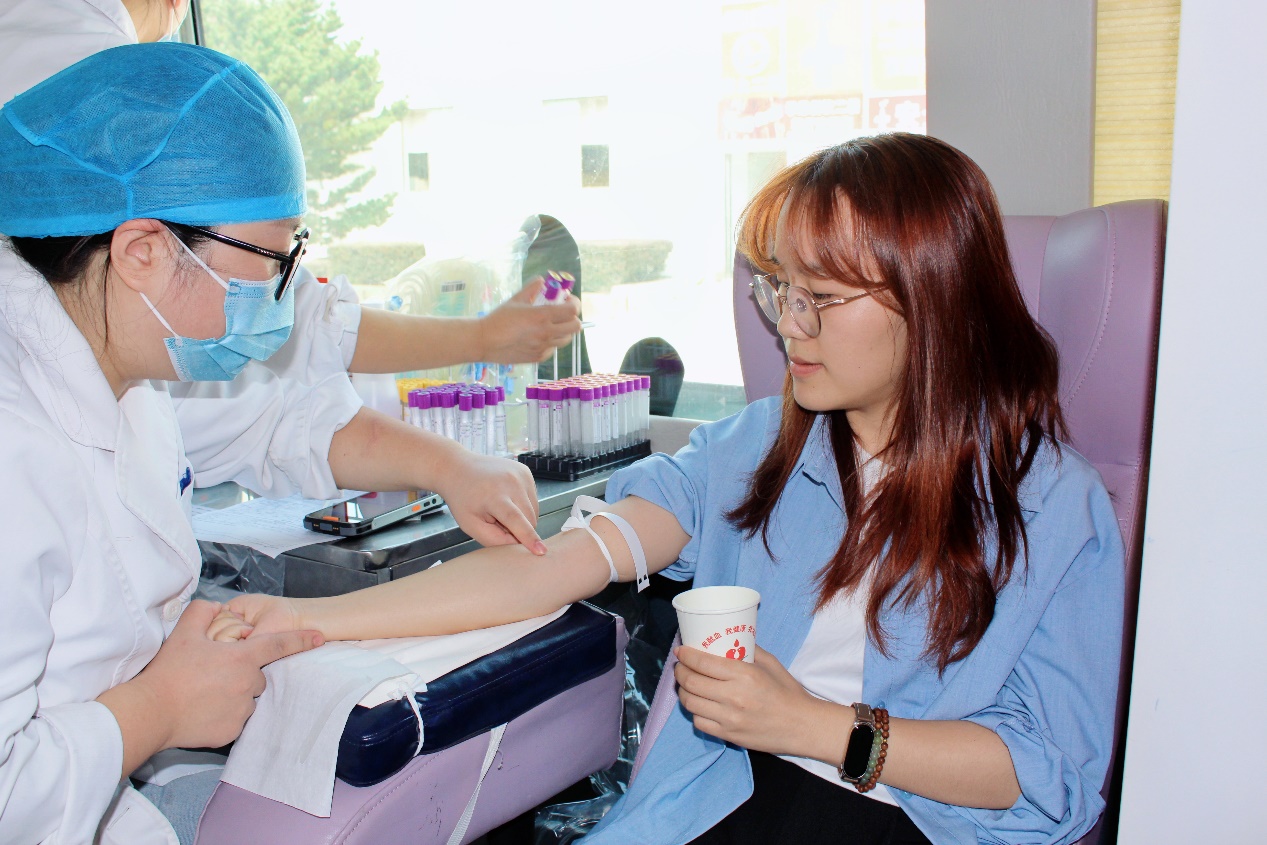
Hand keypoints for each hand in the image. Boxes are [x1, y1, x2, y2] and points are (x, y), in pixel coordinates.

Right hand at [119, 600, 321, 750]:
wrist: (151, 712)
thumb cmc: (168, 672)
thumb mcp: (184, 633)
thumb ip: (203, 612)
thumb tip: (216, 606)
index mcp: (242, 659)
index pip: (278, 644)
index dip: (301, 639)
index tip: (319, 637)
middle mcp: (248, 685)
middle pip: (256, 676)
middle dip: (241, 674)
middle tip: (212, 675)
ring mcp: (241, 710)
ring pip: (247, 699)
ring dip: (233, 695)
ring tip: (204, 694)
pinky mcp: (231, 732)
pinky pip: (234, 719)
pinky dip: (223, 715)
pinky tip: (202, 711)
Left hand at [434, 451, 545, 553]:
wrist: (458, 468)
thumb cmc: (462, 498)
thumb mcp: (470, 525)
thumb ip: (494, 539)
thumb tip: (518, 545)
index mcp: (494, 495)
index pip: (516, 519)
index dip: (528, 537)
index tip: (541, 551)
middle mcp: (511, 481)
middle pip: (529, 518)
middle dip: (518, 529)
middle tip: (496, 522)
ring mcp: (521, 474)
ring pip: (534, 510)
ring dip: (522, 517)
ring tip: (500, 509)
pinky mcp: (526, 471)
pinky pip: (532, 499)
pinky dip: (523, 505)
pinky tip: (507, 500)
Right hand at [476, 277, 581, 363]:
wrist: (484, 341)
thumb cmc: (498, 319)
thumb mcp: (515, 300)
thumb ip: (531, 289)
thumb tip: (541, 280)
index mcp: (541, 316)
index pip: (572, 310)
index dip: (574, 303)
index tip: (568, 300)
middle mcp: (546, 333)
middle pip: (576, 326)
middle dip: (573, 317)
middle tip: (563, 313)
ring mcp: (543, 347)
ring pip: (566, 339)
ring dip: (563, 330)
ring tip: (552, 325)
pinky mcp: (538, 357)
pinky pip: (553, 349)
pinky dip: (551, 342)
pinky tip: (540, 337)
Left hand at [673, 645, 841, 759]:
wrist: (801, 726)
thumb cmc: (787, 692)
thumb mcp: (770, 663)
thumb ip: (748, 650)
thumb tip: (727, 640)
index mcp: (744, 675)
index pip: (702, 663)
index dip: (686, 656)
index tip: (680, 651)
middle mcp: (733, 697)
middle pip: (691, 682)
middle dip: (680, 672)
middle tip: (681, 667)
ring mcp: (729, 718)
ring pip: (690, 703)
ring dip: (683, 691)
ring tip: (687, 685)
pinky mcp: (729, 735)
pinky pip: (699, 722)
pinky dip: (695, 711)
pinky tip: (700, 704)